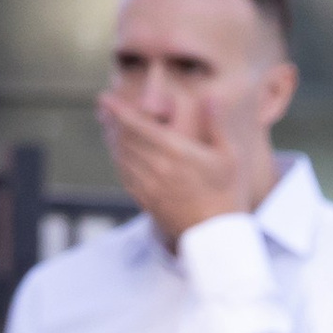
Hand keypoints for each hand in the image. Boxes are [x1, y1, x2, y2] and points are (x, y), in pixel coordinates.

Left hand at [96, 88, 252, 244]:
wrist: (215, 235)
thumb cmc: (226, 192)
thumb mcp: (228, 156)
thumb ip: (216, 124)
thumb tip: (211, 96)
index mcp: (175, 151)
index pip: (136, 125)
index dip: (117, 110)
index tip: (104, 98)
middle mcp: (156, 167)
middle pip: (123, 138)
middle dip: (112, 121)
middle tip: (105, 108)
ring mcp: (148, 185)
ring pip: (121, 156)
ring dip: (113, 139)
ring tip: (110, 126)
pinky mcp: (146, 200)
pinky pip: (124, 174)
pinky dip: (119, 159)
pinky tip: (121, 153)